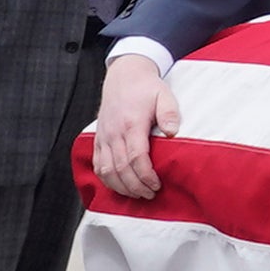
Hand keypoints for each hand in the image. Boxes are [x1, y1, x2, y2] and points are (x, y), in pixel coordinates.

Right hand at [88, 60, 172, 201]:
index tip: (157, 185)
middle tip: (150, 195)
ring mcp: (104, 136)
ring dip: (121, 187)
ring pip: (106, 170)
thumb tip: (172, 131)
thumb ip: (169, 113)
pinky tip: (119, 186)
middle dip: (136, 186)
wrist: (123, 75)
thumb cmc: (146, 88)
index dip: (146, 176)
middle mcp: (114, 133)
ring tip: (137, 194)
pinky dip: (107, 179)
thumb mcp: (164, 95)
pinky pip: (98, 165)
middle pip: (121, 169)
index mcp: (131, 124)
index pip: (136, 158)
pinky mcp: (98, 139)